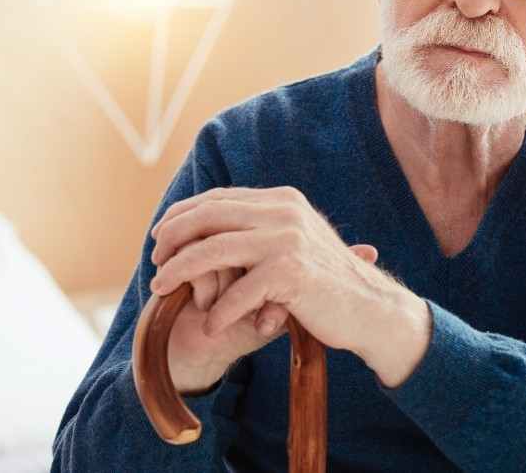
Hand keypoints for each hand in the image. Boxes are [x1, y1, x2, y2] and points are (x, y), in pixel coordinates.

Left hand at [149, 186, 430, 387]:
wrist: (371, 308)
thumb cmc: (326, 283)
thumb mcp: (294, 242)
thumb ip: (261, 230)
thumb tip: (211, 226)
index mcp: (281, 200)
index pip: (218, 198)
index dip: (182, 215)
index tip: (159, 235)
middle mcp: (283, 212)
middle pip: (208, 217)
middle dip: (173, 238)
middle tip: (154, 262)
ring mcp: (287, 240)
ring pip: (213, 251)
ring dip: (179, 271)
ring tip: (161, 290)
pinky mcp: (290, 273)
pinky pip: (238, 293)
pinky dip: (218, 312)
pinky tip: (209, 326)